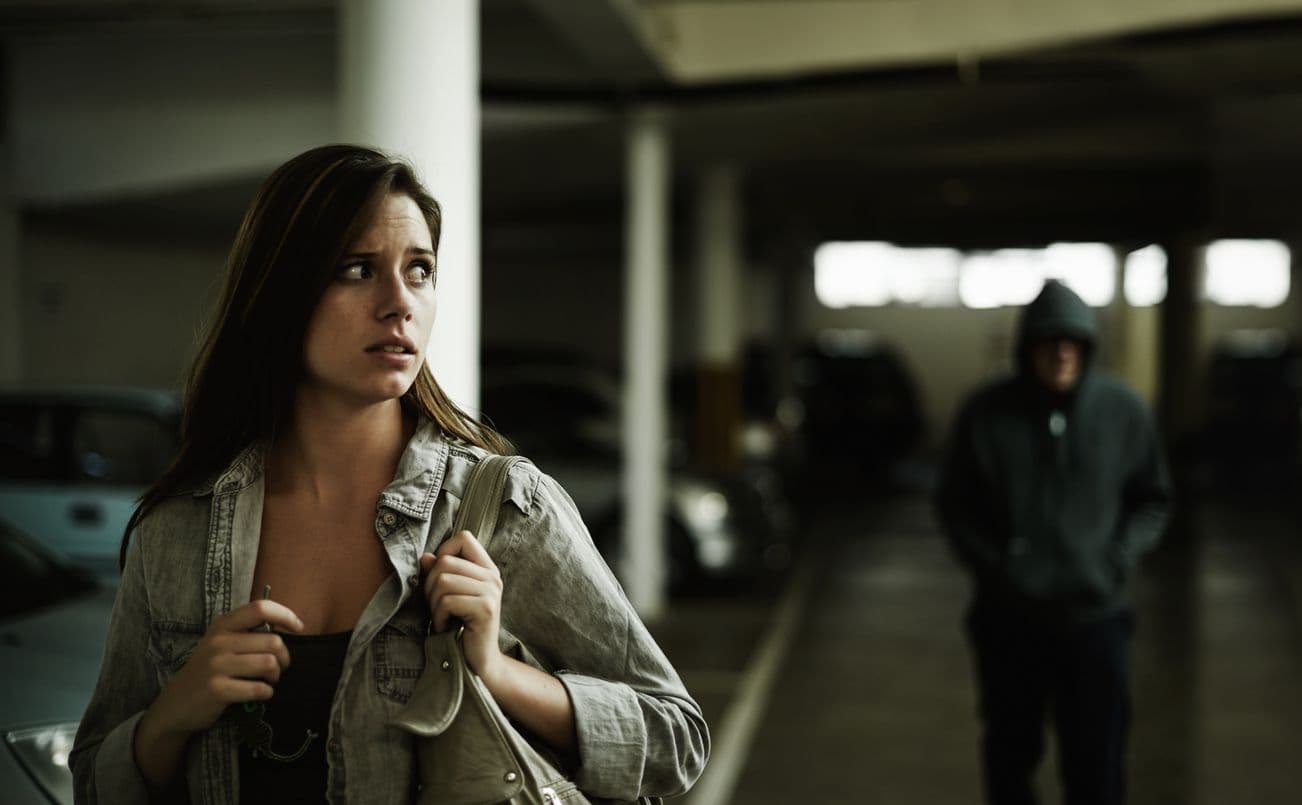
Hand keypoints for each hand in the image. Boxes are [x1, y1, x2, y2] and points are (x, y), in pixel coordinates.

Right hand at [144, 599, 302, 736]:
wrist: (176, 704)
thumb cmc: (209, 671)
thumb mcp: (221, 643)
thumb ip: (248, 633)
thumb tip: (290, 628)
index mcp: (223, 625)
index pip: (260, 608)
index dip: (285, 615)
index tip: (298, 628)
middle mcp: (219, 641)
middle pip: (273, 642)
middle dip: (284, 658)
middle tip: (278, 668)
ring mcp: (217, 665)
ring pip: (269, 664)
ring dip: (275, 676)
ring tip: (267, 681)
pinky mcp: (218, 689)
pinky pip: (259, 689)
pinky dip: (265, 693)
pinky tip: (258, 694)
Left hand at [420, 530, 504, 683]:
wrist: (477, 663)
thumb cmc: (459, 628)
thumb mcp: (448, 596)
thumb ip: (439, 573)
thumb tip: (425, 557)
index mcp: (486, 569)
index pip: (463, 538)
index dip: (444, 551)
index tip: (440, 577)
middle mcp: (492, 577)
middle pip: (445, 561)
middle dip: (430, 585)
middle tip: (438, 607)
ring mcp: (491, 592)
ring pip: (443, 580)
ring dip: (434, 604)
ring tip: (442, 617)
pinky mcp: (485, 608)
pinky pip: (447, 601)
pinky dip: (439, 617)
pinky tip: (446, 628)